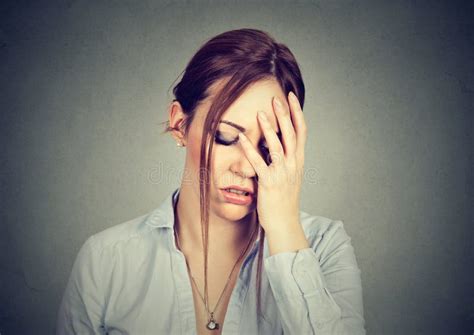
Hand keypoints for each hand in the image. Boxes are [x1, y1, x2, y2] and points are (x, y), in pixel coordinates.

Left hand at [238, 91, 306, 236]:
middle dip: (284, 114)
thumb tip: (272, 141)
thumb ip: (283, 158)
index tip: (290, 98)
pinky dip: (250, 149)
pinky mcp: (269, 182)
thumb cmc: (283, 199)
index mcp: (298, 161)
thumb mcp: (289, 175)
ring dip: (269, 128)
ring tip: (261, 113)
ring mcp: (282, 173)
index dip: (297, 113)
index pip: (301, 132)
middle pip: (291, 134)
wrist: (284, 222)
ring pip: (277, 145)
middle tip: (276, 98)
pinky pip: (259, 162)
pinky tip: (242, 138)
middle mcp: (293, 164)